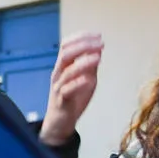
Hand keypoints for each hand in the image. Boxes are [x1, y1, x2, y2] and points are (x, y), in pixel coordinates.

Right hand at [38, 33, 101, 147]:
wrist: (60, 122)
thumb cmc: (71, 98)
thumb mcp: (84, 78)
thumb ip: (89, 65)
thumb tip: (98, 50)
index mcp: (62, 66)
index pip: (66, 45)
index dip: (81, 37)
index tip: (98, 35)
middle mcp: (58, 74)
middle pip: (65, 54)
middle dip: (83, 46)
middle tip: (100, 44)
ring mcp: (59, 87)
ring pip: (67, 71)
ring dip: (83, 63)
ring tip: (98, 58)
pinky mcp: (61, 101)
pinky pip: (67, 90)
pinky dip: (78, 83)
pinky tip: (89, 79)